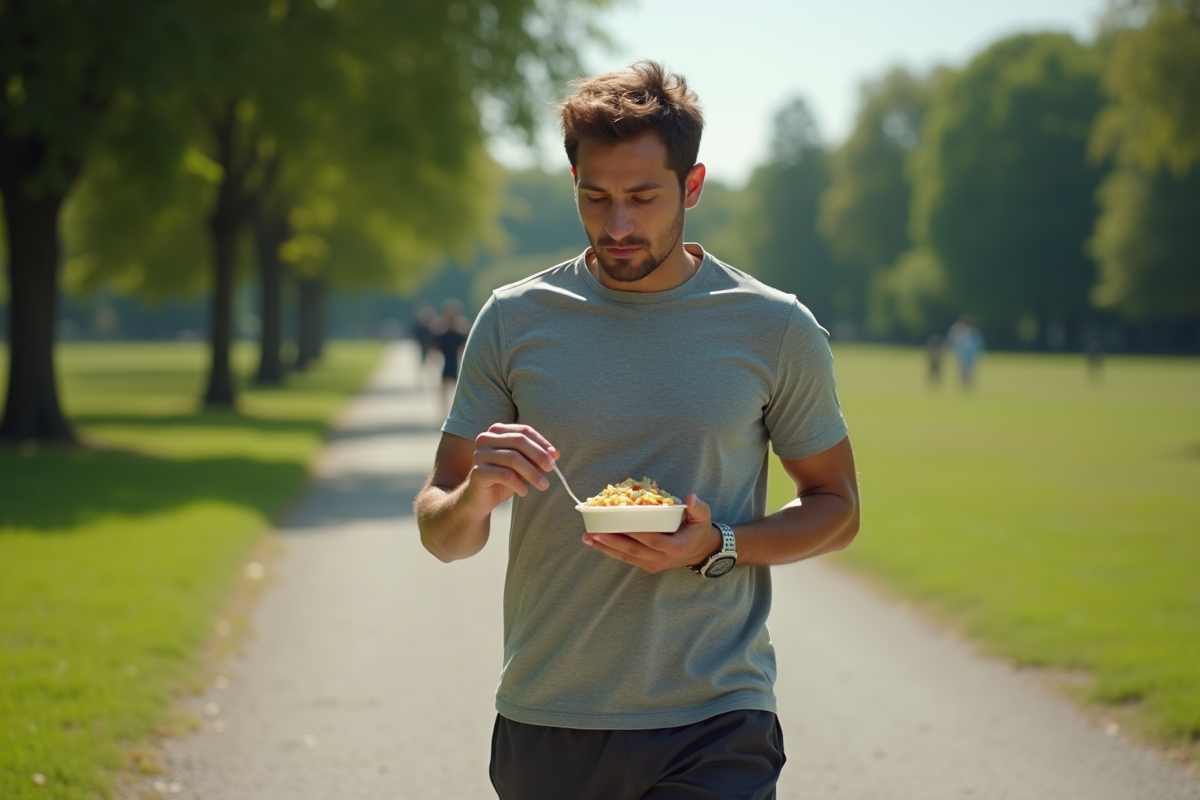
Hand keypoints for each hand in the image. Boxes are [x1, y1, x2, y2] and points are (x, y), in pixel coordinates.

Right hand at [463, 423, 556, 514]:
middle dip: (538, 455)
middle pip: (518, 441)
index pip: (523, 431)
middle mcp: (486, 438)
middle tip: (551, 469)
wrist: (480, 498)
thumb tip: (554, 454)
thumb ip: (535, 457)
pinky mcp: (477, 471)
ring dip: (532, 473)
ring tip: (543, 485)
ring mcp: (479, 454)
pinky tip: (524, 492)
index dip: (542, 442)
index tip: (555, 456)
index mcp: (497, 431)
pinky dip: (519, 484)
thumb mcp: (522, 465)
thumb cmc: (503, 479)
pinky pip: (504, 475)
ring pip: (513, 458)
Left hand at [581, 493, 721, 573]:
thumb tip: (689, 498)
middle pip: (633, 550)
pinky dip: (611, 551)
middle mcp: (662, 559)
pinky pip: (627, 559)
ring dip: (605, 547)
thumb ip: (698, 507)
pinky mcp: (648, 566)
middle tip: (593, 531)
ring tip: (588, 538)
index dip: (635, 533)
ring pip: (626, 557)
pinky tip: (596, 543)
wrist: (701, 551)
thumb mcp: (704, 517)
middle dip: (611, 541)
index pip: (652, 540)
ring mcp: (654, 565)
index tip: (618, 523)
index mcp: (675, 547)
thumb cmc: (699, 530)